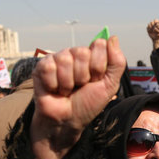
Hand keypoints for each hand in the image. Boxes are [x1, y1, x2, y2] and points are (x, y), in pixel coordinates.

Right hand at [31, 36, 125, 158]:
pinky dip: (54, 84)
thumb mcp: (109, 86)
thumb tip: (113, 37)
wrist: (67, 121)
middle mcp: (74, 55)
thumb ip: (117, 62)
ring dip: (68, 83)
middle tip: (80, 87)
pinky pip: (49, 67)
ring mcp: (58, 59)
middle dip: (83, 76)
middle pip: (82, 52)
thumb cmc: (87, 104)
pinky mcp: (41, 67)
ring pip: (65, 60)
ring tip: (67, 90)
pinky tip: (54, 90)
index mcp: (91, 57)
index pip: (98, 44)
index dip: (98, 66)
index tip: (96, 81)